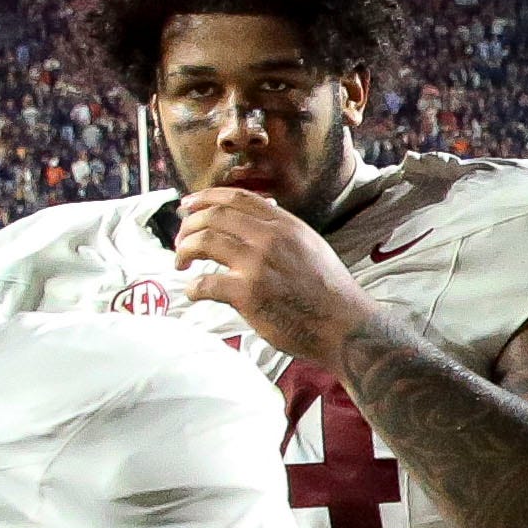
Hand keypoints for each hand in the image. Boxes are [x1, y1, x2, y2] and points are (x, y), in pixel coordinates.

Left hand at [173, 188, 379, 366]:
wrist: (347, 328)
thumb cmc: (331, 295)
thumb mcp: (311, 248)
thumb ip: (283, 234)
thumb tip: (253, 227)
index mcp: (284, 224)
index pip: (235, 198)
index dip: (205, 199)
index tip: (188, 207)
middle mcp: (269, 238)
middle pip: (213, 216)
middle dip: (188, 225)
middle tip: (180, 240)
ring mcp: (257, 264)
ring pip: (204, 241)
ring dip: (184, 250)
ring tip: (181, 263)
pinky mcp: (248, 294)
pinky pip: (206, 283)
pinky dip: (193, 287)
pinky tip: (194, 292)